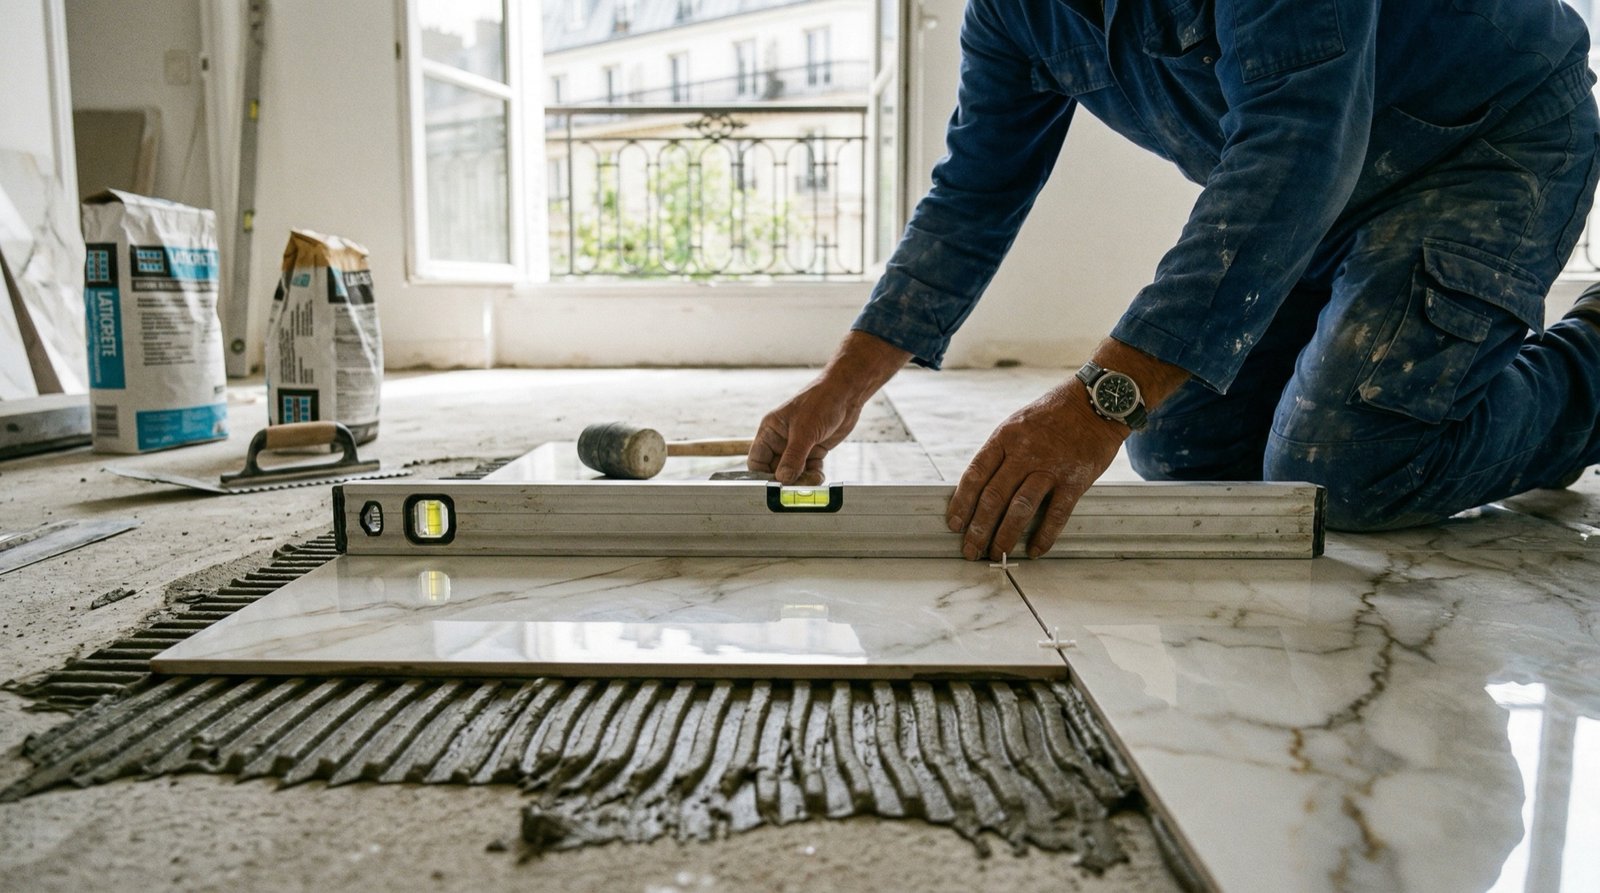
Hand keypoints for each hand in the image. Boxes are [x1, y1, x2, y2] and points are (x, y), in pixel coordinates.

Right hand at [748, 383, 862, 484]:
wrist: (846, 394)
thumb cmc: (821, 402)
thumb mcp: (805, 431)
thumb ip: (793, 457)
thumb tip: (783, 479)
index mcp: (770, 431)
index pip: (757, 460)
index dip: (762, 475)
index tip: (774, 486)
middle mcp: (781, 441)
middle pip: (775, 470)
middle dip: (786, 480)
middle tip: (796, 487)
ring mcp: (798, 447)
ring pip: (793, 473)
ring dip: (802, 480)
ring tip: (812, 479)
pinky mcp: (813, 450)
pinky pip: (808, 470)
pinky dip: (813, 476)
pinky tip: (819, 474)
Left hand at [946, 381, 1126, 559]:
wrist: (1097, 401)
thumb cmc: (1054, 414)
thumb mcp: (1018, 423)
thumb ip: (1001, 452)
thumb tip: (981, 486)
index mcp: (1005, 437)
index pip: (975, 475)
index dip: (961, 502)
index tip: (954, 524)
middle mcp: (1024, 453)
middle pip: (993, 497)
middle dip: (978, 529)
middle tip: (971, 550)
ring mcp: (1050, 467)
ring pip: (1020, 508)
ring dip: (1005, 536)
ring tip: (997, 554)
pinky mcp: (1074, 480)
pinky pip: (1056, 514)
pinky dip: (1044, 536)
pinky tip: (1034, 550)